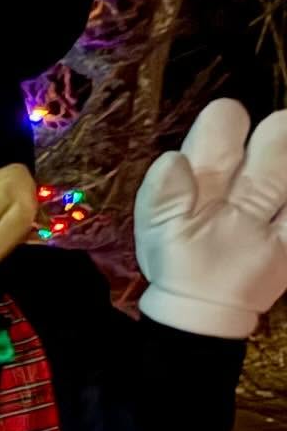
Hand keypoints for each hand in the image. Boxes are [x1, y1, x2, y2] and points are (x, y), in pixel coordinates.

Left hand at [135, 99, 286, 338]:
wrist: (199, 307)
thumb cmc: (175, 260)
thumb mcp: (156, 227)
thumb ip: (160, 194)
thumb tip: (173, 159)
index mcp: (208, 169)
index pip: (223, 126)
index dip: (226, 123)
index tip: (229, 123)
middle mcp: (246, 179)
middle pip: (273, 139)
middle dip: (276, 136)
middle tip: (274, 140)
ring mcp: (272, 204)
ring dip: (285, 157)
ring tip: (276, 164)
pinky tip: (283, 205)